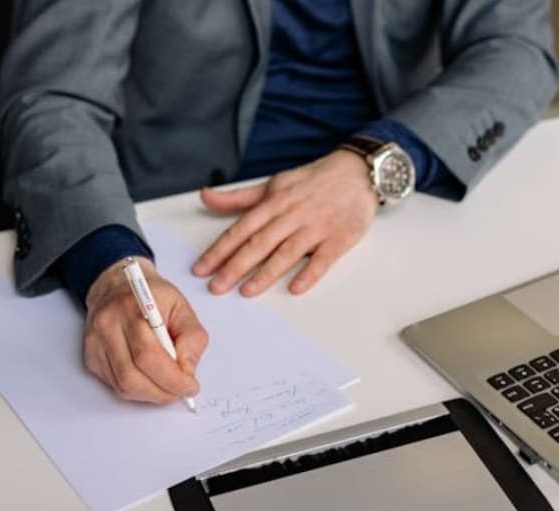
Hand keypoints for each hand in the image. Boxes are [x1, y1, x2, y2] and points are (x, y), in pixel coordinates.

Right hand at [83, 258, 208, 403]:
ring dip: (150, 394)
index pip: (148, 355)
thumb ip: (192, 338)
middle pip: (132, 376)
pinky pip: (115, 385)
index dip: (171, 379)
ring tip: (167, 387)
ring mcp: (95, 342)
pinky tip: (150, 380)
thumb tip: (187, 371)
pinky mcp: (90, 356)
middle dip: (162, 392)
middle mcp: (108, 325)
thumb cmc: (152, 296)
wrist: (119, 285)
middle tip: (180, 392)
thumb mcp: (183, 308)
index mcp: (132, 308)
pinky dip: (137, 390)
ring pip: (122, 385)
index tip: (190, 387)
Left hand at [193, 149, 378, 295]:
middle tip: (216, 287)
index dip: (219, 250)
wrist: (357, 172)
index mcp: (274, 202)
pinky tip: (296, 288)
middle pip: (259, 243)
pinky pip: (323, 259)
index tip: (201, 268)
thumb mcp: (274, 184)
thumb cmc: (314, 181)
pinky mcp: (340, 237)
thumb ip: (239, 197)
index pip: (241, 229)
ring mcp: (317, 227)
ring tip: (247, 291)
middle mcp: (293, 214)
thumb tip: (205, 196)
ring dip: (266, 273)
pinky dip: (310, 273)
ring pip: (287, 252)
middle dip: (235, 266)